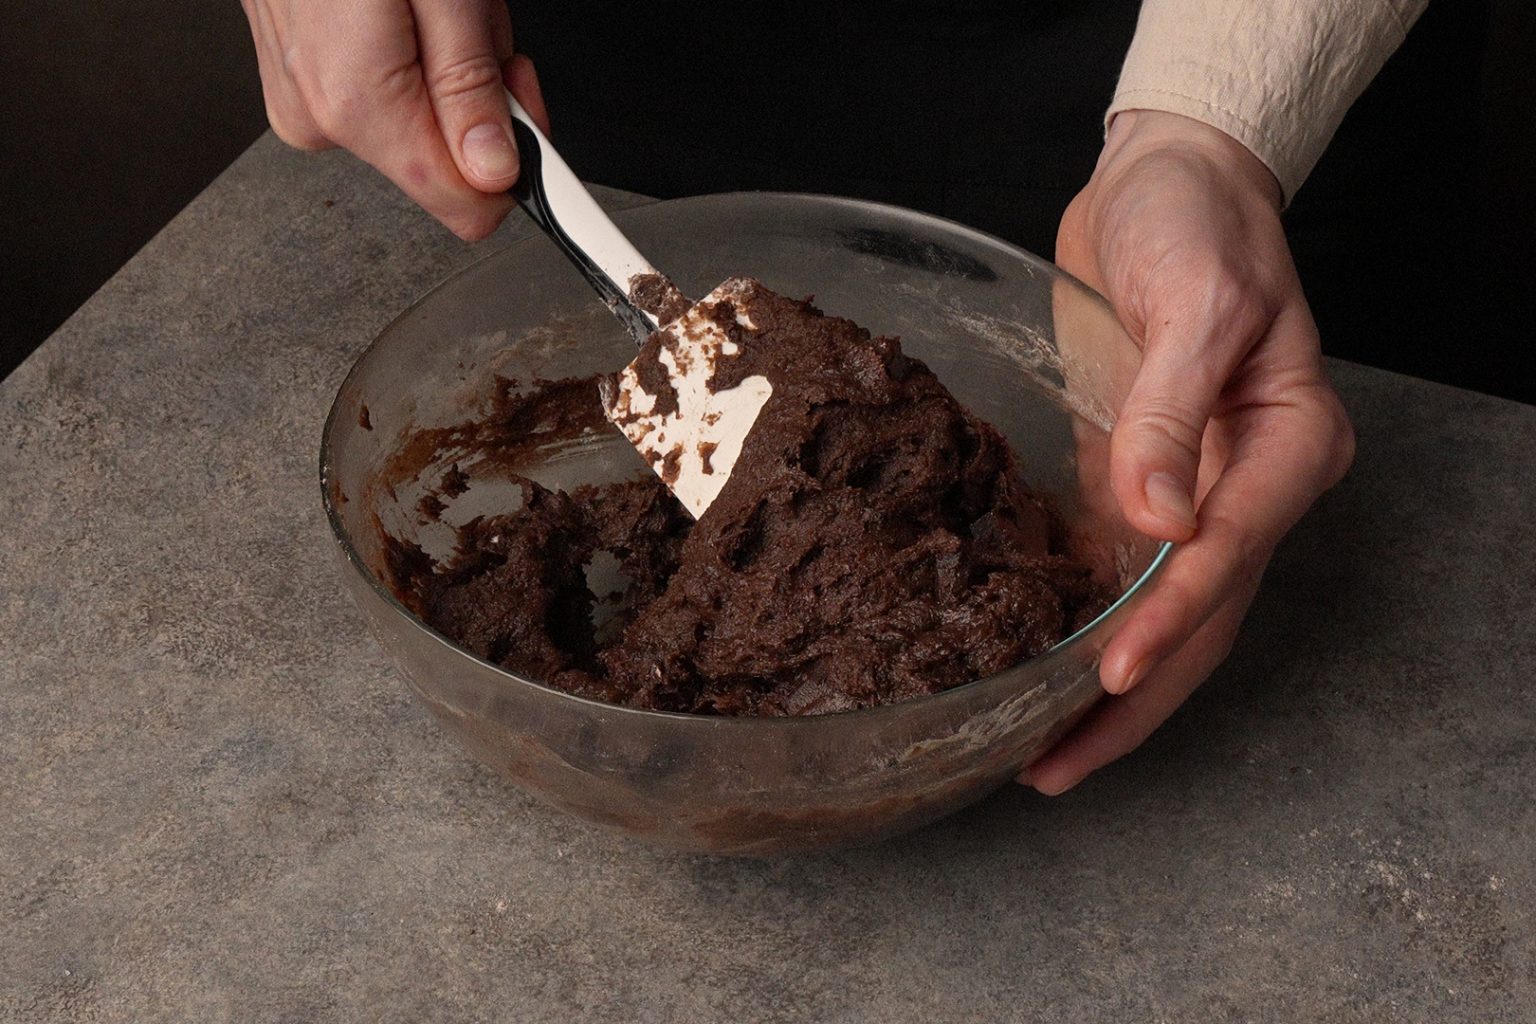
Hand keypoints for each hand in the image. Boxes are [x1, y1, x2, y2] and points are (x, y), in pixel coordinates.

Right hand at [240, 0, 549, 239]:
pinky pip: (378, 95)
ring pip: (415, 125)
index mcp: (359, 104)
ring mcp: (301, 99)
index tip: (533, 118)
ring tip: (428, 4)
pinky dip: (407, 55)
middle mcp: (319, 115)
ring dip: (445, 70)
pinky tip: (397, 8)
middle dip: (480, 101)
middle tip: (472, 26)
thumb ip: (470, 88)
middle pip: (444, 164)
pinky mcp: (297, 77)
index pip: (466, 208)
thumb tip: (497, 172)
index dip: (517, 167)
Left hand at [1025, 110, 1354, 794]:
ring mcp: (1192, 495)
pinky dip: (1082, 631)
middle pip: (1201, 620)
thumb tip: (1156, 517)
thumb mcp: (1198, 298)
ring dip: (1106, 690)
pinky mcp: (1136, 485)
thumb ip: (1175, 409)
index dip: (1168, 620)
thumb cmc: (1197, 223)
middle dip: (1132, 700)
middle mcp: (1248, 488)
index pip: (1226, 555)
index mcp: (1288, 447)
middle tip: (1057, 766)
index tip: (1108, 674)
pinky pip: (1116, 576)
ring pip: (1159, 617)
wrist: (1165, 185)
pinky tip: (1034, 674)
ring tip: (1040, 754)